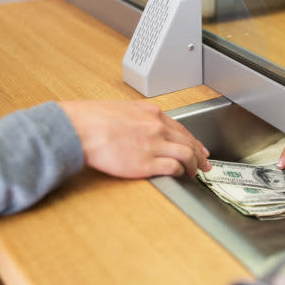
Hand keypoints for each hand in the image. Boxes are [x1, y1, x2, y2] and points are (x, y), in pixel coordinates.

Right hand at [59, 100, 210, 178]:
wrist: (79, 128)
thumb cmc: (92, 119)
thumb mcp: (123, 109)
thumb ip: (139, 117)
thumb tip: (145, 126)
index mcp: (151, 113)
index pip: (181, 129)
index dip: (194, 141)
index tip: (199, 149)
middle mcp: (156, 127)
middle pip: (189, 142)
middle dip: (200, 155)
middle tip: (205, 164)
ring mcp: (153, 145)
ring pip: (187, 155)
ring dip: (194, 166)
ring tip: (194, 174)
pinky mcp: (146, 163)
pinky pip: (173, 168)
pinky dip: (180, 172)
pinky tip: (179, 175)